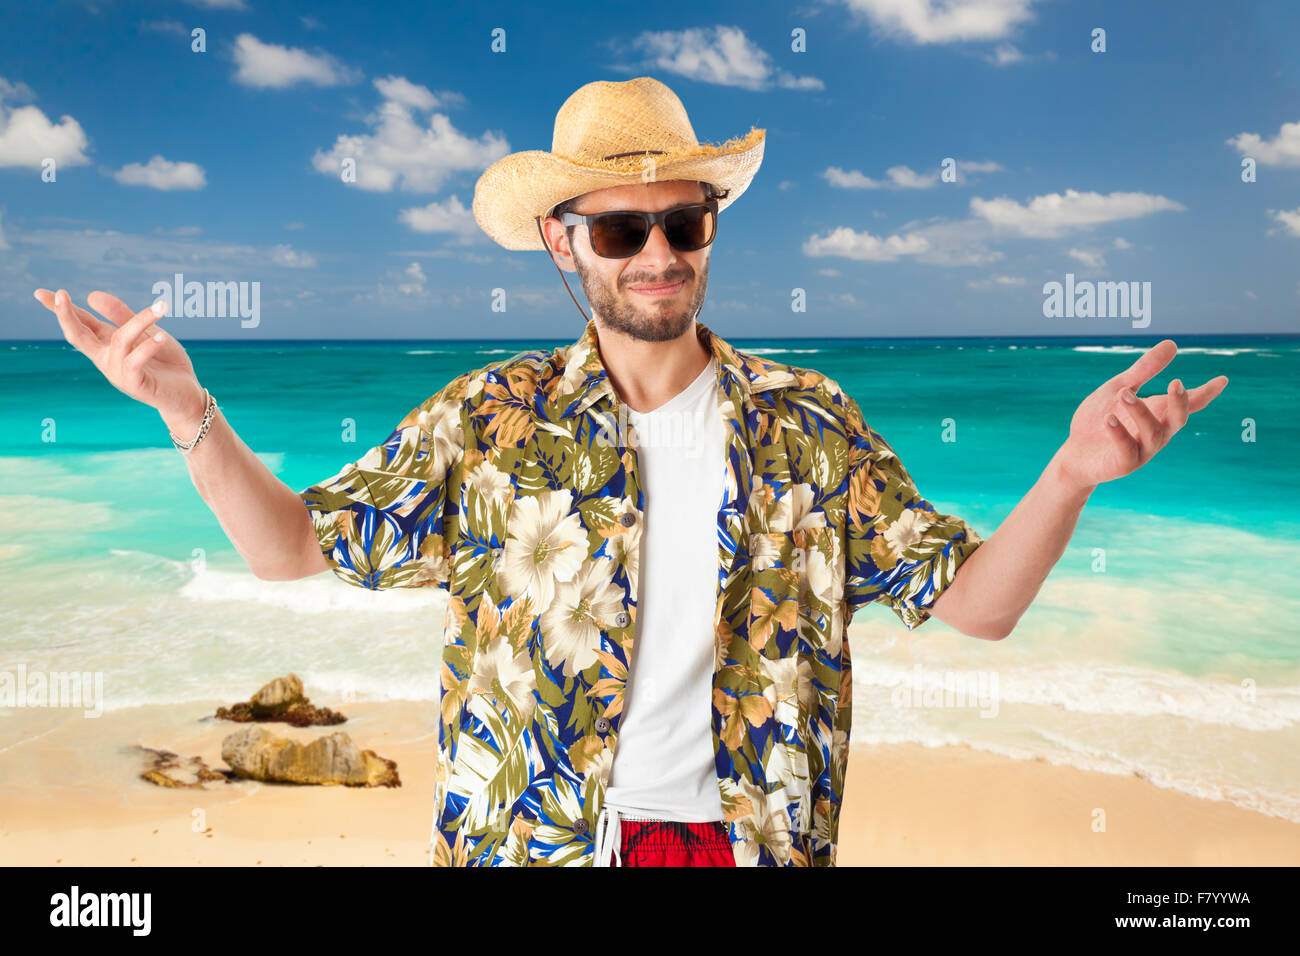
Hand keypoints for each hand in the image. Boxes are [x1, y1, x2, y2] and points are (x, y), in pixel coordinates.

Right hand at [34, 288, 204, 421]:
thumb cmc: (164, 364)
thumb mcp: (146, 333)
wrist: (186, 395)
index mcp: (106, 345)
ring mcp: (118, 373)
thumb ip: (122, 316)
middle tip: (60, 295)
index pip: (80, 324)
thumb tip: (91, 295)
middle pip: (79, 336)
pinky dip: (147, 348)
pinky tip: (161, 338)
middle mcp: (106, 359)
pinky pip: (135, 362)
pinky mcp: (135, 384)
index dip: (61, 309)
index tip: (39, 293)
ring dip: (139, 321)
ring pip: (120, 341)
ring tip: (161, 307)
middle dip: (67, 316)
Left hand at [1056, 339, 1227, 489]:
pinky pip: (1127, 451)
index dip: (1205, 393)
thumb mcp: (1117, 389)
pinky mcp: (1124, 465)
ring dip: (1140, 412)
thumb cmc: (1098, 421)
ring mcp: (1142, 451)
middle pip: (1178, 420)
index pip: (1187, 404)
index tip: (1222, 380)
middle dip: (1180, 403)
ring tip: (1123, 394)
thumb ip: (1142, 371)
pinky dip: (1120, 434)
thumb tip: (1172, 344)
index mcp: (1157, 414)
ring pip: (1153, 433)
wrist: (1073, 453)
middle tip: (1176, 383)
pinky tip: (1109, 420)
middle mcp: (1156, 433)